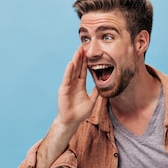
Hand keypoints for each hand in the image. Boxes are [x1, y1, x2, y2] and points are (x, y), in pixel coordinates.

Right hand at [34, 47, 98, 167]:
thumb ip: (96, 92)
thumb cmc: (80, 113)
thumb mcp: (92, 101)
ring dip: (75, 60)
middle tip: (83, 46)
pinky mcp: (64, 89)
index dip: (86, 62)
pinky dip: (69, 71)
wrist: (71, 121)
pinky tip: (71, 64)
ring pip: (73, 70)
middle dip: (81, 57)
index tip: (89, 53)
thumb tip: (103, 85)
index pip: (84, 70)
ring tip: (78, 51)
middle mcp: (74, 83)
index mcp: (80, 85)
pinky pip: (67, 79)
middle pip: (78, 67)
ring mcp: (68, 85)